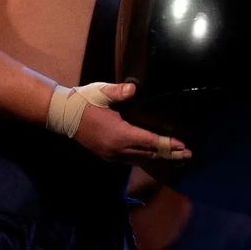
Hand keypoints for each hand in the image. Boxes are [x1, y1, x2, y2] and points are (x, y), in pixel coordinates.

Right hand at [72, 82, 191, 165]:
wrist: (62, 115)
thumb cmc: (84, 101)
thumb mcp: (101, 93)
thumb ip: (118, 92)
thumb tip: (133, 88)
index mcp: (118, 134)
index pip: (149, 141)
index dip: (167, 144)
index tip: (183, 146)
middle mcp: (116, 149)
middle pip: (148, 154)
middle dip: (169, 155)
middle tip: (188, 155)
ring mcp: (111, 155)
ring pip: (140, 160)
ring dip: (158, 158)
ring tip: (176, 158)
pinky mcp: (107, 155)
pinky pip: (131, 160)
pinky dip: (145, 158)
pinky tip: (153, 156)